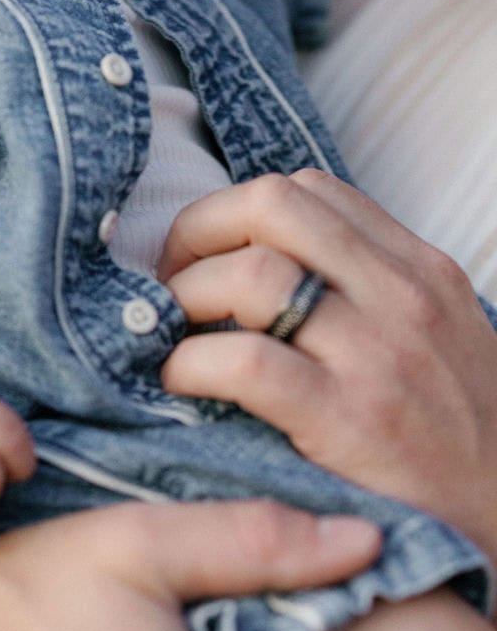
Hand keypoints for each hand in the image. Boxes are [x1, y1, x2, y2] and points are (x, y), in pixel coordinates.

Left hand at [160, 169, 496, 563]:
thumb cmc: (458, 440)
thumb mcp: (435, 340)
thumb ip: (366, 294)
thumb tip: (262, 268)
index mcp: (419, 270)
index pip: (308, 190)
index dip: (235, 213)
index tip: (206, 256)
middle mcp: (401, 296)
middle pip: (271, 204)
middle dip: (198, 234)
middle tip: (172, 285)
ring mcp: (378, 355)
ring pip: (251, 274)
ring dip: (187, 298)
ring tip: (172, 338)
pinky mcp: (350, 420)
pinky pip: (245, 362)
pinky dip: (190, 364)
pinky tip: (180, 383)